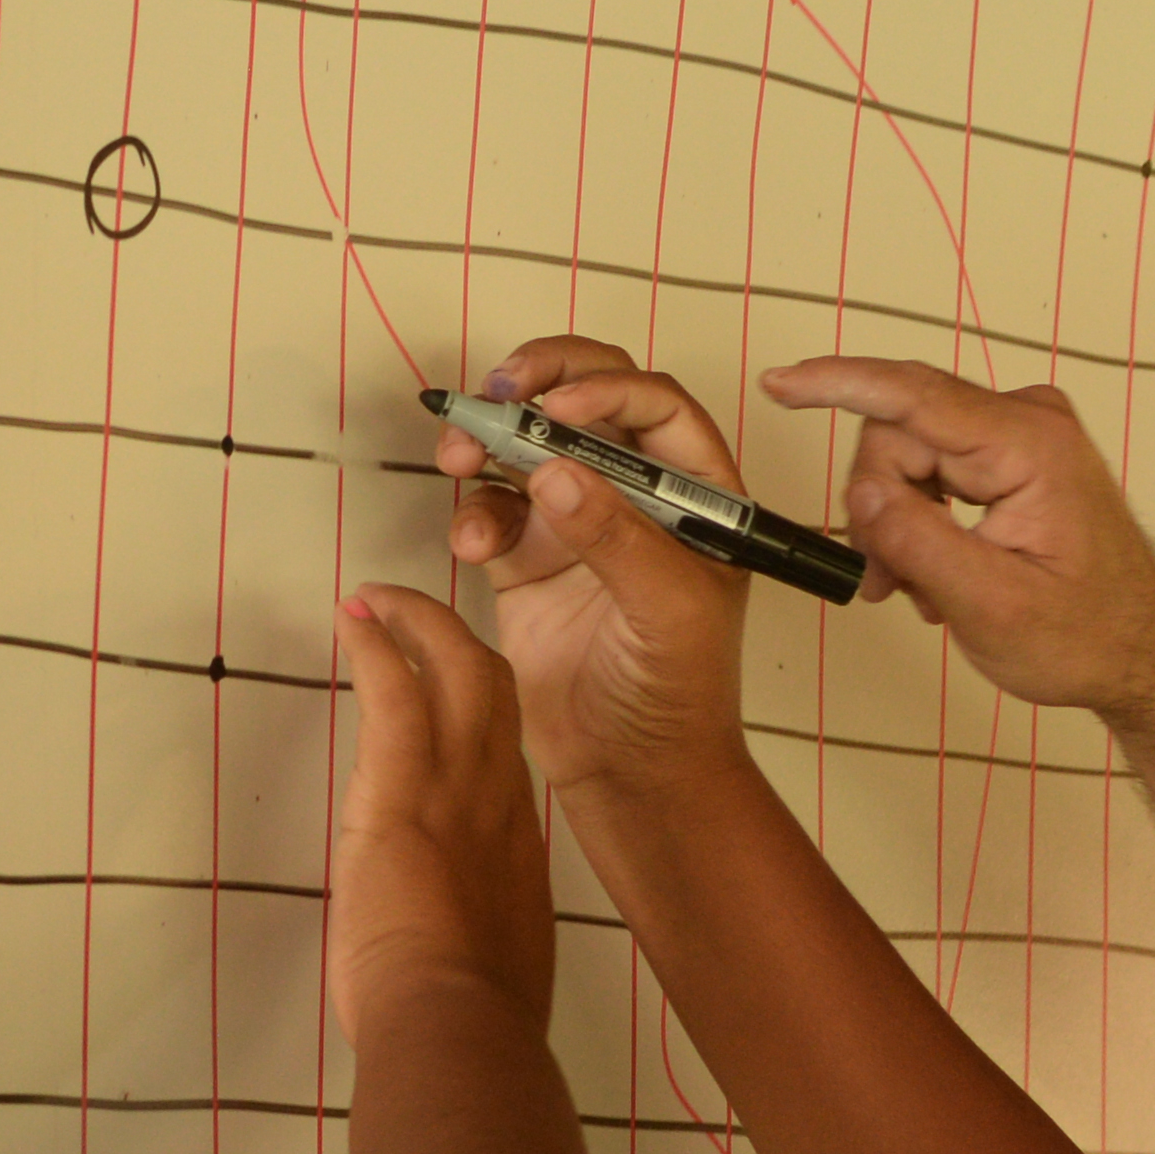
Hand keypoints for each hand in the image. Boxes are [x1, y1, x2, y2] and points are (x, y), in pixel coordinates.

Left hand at [326, 581, 555, 1044]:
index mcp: (517, 852)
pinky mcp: (405, 791)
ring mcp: (458, 792)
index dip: (483, 722)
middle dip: (459, 647)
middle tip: (418, 620)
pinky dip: (377, 650)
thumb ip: (476, 943)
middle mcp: (500, 806)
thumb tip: (455, 960)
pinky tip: (355, 622)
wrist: (457, 1026)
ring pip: (457, 674)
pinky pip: (397, 695)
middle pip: (498, 696)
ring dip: (415, 627)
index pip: (507, 762)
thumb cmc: (463, 1023)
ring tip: (377, 600)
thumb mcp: (490, 973)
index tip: (454, 703)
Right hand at [426, 336, 755, 804]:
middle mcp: (638, 496)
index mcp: (697, 494)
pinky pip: (491, 508)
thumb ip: (617, 538)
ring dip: (488, 437)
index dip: (607, 391)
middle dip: (541, 382)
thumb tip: (559, 470)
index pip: (656, 406)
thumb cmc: (679, 695)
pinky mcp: (528, 558)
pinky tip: (473, 545)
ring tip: (457, 455)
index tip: (557, 411)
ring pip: (529, 445)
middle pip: (589, 402)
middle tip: (500, 389)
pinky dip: (473, 513)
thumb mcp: (667, 610)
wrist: (630, 771)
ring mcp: (580, 522)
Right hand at [763, 356, 1154, 717]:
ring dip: (899, 520)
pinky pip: (934, 465)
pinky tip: (938, 567)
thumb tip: (861, 494)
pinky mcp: (1013, 451)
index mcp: (1031, 446)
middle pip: (901, 431)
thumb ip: (918, 543)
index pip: (912, 395)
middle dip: (878, 504)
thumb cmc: (1087, 635)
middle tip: (887, 580)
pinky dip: (920, 517)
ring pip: (910, 452)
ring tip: (922, 587)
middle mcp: (1029, 422)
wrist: (1138, 652)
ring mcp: (1022, 433)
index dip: (836, 383)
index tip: (780, 383)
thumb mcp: (990, 607)